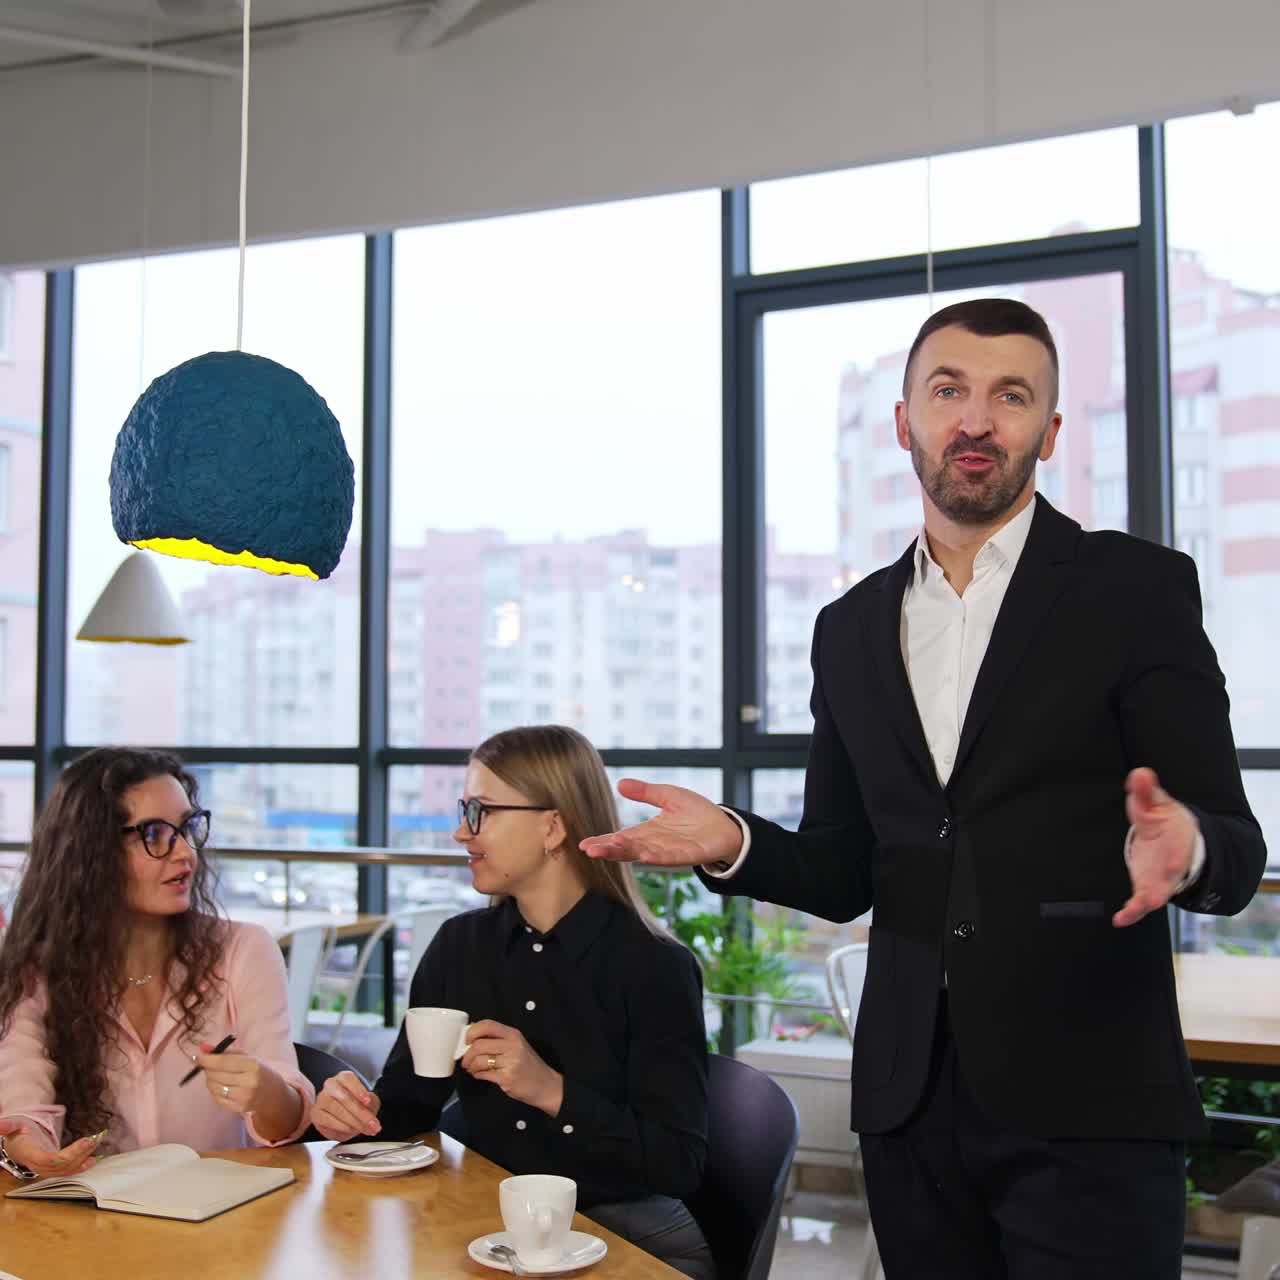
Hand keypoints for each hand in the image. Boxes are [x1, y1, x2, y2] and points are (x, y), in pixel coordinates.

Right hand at [5, 1127, 101, 1177]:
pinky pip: (64, 1171)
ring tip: (95, 1149)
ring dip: (80, 1161)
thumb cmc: (17, 1131)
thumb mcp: (14, 1124)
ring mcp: (44, 1168)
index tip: (83, 1142)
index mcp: (27, 1152)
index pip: (46, 1159)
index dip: (64, 1156)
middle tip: (93, 1141)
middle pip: (57, 1166)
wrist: (17, 1141)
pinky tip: (91, 1161)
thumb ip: (7, 1125)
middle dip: (77, 1155)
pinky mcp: (52, 1168)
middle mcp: (35, 1164)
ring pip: (62, 1171)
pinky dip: (78, 1167)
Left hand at [198, 1043, 280, 1115]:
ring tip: (216, 1075)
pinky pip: (217, 1098)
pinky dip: (214, 1091)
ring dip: (210, 1080)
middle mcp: (249, 1082)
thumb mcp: (247, 1056)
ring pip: (214, 1088)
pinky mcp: (239, 1108)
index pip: (224, 1062)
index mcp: (253, 1065)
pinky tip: (220, 1086)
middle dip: (208, 1069)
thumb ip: (225, 1051)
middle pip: (216, 1075)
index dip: (208, 1060)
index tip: (198, 1056)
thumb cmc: (257, 1070)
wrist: (272, 1093)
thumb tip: (202, 1047)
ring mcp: (244, 1097)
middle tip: (208, 1065)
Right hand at [311, 1070, 382, 1141]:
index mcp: (343, 1078)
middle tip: (373, 1124)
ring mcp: (321, 1099)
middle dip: (361, 1113)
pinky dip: (342, 1127)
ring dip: (354, 1122)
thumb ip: (371, 1105)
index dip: (358, 1089)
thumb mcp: (369, 1102)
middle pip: (345, 1097)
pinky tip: (352, 1130)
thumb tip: (371, 1115)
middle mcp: (330, 1085)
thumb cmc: (357, 1105)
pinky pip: (328, 1121)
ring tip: (365, 1129)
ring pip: (337, 1110)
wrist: (345, 1118)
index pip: (348, 1078)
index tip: (368, 1101)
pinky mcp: (316, 1114)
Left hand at [461, 1021, 562, 1114]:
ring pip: (479, 1060)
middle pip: (479, 1044)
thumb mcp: (516, 1045)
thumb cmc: (528, 1065)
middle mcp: (512, 1045)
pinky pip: (484, 1074)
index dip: (472, 1031)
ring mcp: (510, 1062)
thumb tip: (472, 1036)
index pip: (487, 1025)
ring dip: (471, 1067)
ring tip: (473, 1069)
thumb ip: (498, 1039)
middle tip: (466, 1061)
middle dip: (467, 1055)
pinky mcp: (507, 1078)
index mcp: (513, 1034)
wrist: (545, 1085)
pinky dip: (478, 1075)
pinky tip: (481, 1075)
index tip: (466, 1040)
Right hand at [578, 779, 743, 866]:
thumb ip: (645, 792)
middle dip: (608, 849)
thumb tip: (620, 783)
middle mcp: (654, 844)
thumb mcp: (668, 796)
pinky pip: (669, 857)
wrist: (725, 826)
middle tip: (589, 850)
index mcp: (647, 832)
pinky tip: (644, 856)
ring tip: (612, 848)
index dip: (603, 841)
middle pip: (626, 848)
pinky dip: (657, 857)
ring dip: (628, 852)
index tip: (584, 844)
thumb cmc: (696, 813)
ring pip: (644, 853)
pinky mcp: (687, 855)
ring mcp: (669, 851)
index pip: (620, 838)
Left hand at [1114, 767, 1198, 927]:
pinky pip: (1139, 905)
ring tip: (1132, 912)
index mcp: (1178, 841)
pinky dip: (1131, 913)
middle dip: (1162, 889)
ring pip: (1155, 896)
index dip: (1175, 859)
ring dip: (1144, 904)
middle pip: (1169, 881)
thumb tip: (1140, 773)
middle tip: (1153, 899)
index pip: (1179, 852)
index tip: (1172, 867)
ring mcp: (1159, 879)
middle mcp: (1171, 865)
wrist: (1174, 839)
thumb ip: (1146, 791)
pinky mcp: (1145, 888)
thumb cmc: (1165, 819)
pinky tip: (1118, 920)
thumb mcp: (1157, 802)